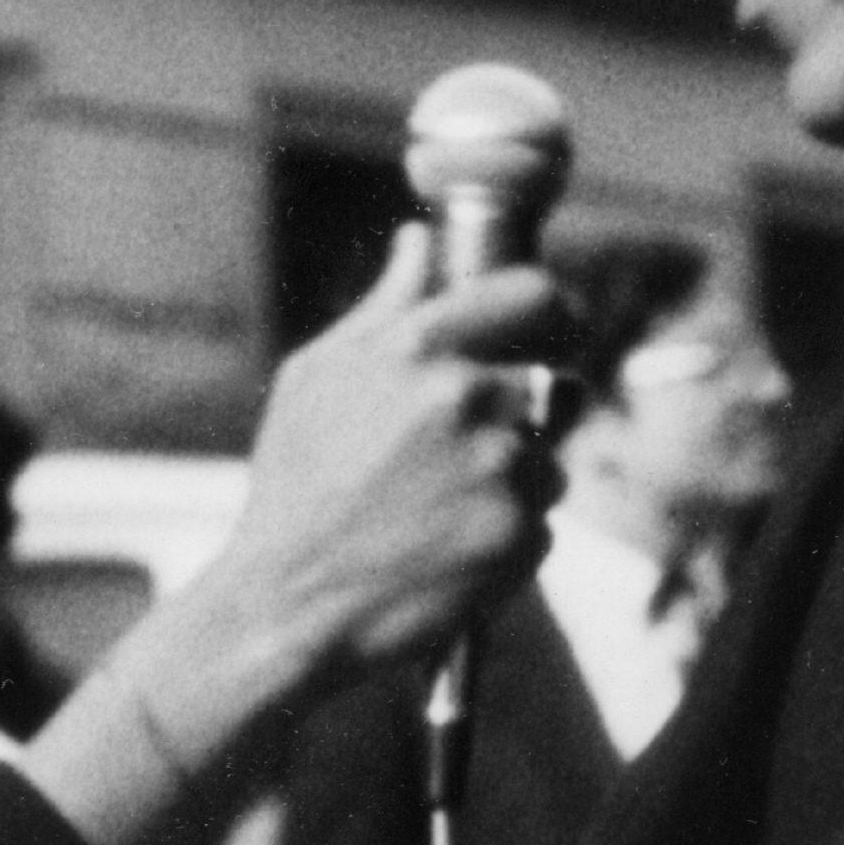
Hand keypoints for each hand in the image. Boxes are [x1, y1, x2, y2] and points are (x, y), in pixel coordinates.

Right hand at [16, 225, 566, 844]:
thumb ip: (383, 306)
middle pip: (544, 384)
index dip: (552, 306)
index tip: (554, 324)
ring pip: (546, 458)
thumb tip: (420, 240)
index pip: (532, 293)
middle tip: (458, 455)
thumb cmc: (293, 484)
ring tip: (435, 510)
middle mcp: (470, 399)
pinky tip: (445, 549)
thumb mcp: (316, 378)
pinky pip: (540, 521)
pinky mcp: (521, 536)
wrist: (289, 604)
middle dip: (514, 416)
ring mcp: (502, 469)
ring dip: (510, 480)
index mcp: (419, 348)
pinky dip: (505, 536)